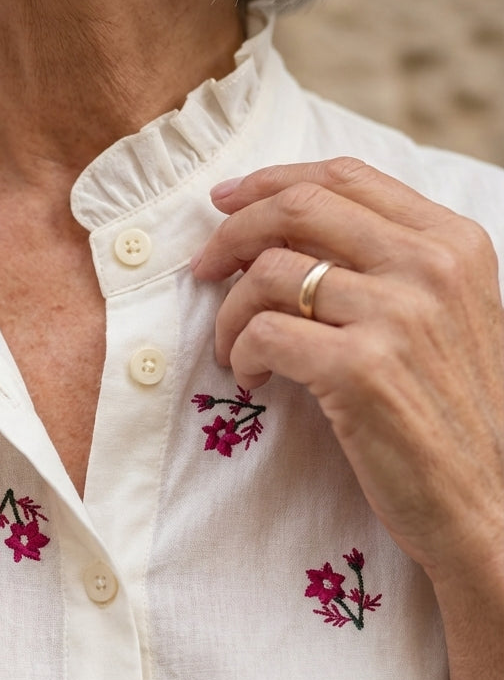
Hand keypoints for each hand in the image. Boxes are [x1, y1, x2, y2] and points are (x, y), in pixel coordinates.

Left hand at [190, 157, 503, 587]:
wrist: (489, 502)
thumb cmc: (453, 415)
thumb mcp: (446, 317)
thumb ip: (391, 266)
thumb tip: (288, 232)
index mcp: (454, 242)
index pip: (345, 177)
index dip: (272, 181)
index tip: (226, 202)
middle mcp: (430, 266)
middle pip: (298, 209)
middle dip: (232, 231)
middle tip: (204, 266)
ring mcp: (398, 315)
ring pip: (269, 273)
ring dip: (230, 311)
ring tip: (232, 347)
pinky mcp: (361, 369)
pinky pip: (263, 333)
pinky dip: (240, 354)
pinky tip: (251, 378)